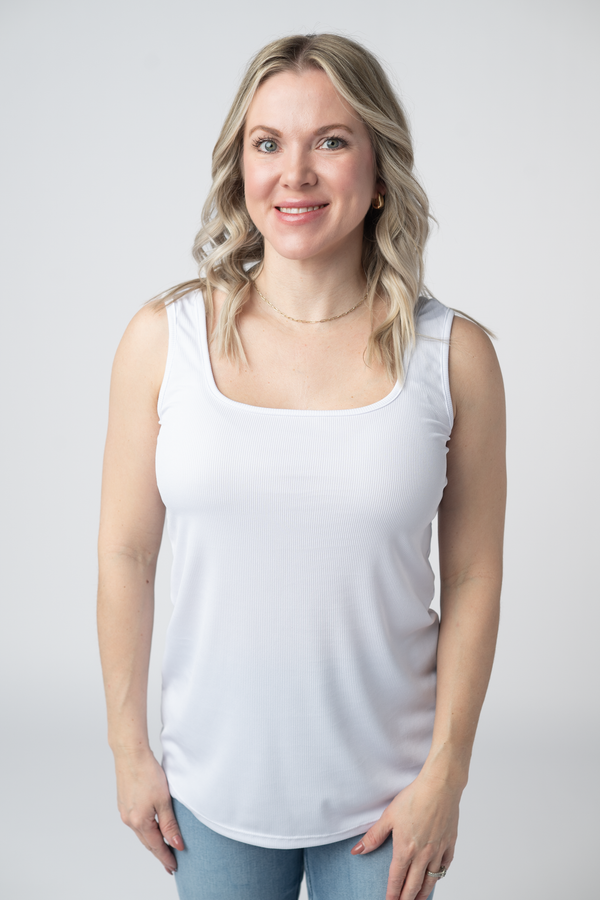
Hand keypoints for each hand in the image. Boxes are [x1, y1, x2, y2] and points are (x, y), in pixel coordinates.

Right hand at [114, 747, 183, 874]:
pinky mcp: (124, 803)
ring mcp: (125, 811)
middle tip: (170, 863)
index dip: (166, 857)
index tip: (174, 867)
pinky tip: (152, 828)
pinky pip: (137, 823)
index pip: (156, 846)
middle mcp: (129, 820)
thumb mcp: (163, 800)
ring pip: (141, 832)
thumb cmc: (147, 773)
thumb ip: (170, 824)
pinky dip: (146, 829)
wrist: (131, 754)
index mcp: (139, 821)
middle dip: (159, 853)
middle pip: (147, 842)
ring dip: (153, 841)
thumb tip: (176, 844)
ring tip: (164, 847)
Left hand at [350, 773, 459, 899]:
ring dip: (423, 893)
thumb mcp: (388, 816)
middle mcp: (423, 855)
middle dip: (407, 899)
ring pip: (431, 880)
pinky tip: (436, 877)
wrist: (440, 786)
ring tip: (418, 899)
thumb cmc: (413, 798)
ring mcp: (438, 850)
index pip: (396, 879)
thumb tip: (357, 851)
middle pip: (413, 885)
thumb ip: (373, 836)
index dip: (392, 894)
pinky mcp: (450, 843)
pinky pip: (445, 866)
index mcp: (405, 849)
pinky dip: (439, 875)